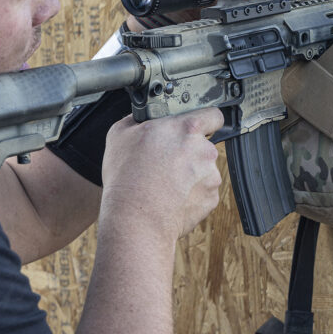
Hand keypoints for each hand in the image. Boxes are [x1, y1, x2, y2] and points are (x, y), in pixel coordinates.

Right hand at [100, 109, 223, 239]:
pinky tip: (171, 198)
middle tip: (165, 163)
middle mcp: (204, 150)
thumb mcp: (120, 134)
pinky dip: (190, 195)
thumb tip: (143, 116)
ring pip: (203, 170)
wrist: (136, 219)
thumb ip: (139, 119)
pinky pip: (203, 192)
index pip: (212, 115)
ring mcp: (210, 176)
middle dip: (188, 152)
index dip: (206, 119)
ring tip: (165, 184)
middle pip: (203, 146)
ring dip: (190, 175)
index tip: (200, 126)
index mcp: (186, 129)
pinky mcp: (211, 199)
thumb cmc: (127, 177)